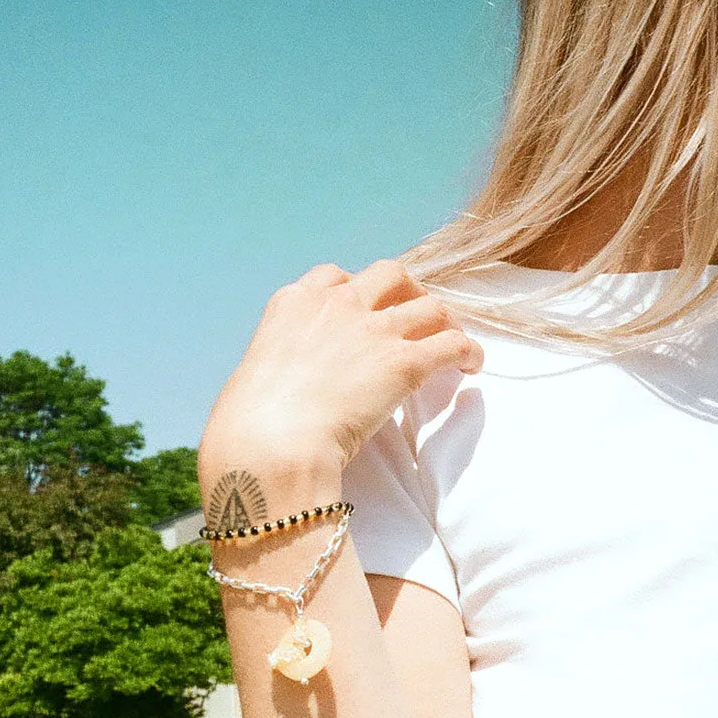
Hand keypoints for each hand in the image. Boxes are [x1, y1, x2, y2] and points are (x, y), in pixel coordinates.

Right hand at [199, 259, 481, 490]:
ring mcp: (372, 330)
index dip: (355, 290)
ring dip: (444, 320)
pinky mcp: (404, 361)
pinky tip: (471, 366)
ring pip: (429, 304)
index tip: (363, 308)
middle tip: (414, 316)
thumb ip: (276, 371)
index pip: (332, 277)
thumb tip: (277, 394)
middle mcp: (335, 305)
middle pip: (389, 274)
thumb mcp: (253, 381)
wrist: (269, 442)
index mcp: (292, 305)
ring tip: (450, 341)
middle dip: (407, 291)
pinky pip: (451, 343)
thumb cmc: (247, 427)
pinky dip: (466, 351)